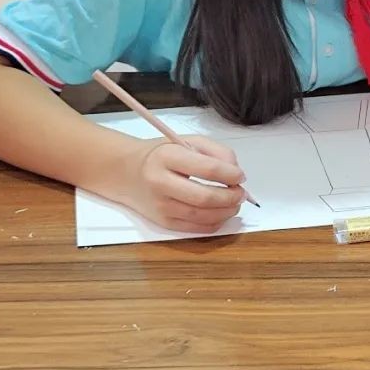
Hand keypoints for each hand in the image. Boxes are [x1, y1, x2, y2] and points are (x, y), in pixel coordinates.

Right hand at [120, 135, 246, 232]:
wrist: (127, 172)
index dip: (231, 174)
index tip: (241, 176)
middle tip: (242, 193)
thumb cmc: (163, 154)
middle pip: (205, 197)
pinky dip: (215, 223)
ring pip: (202, 216)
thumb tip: (236, 172)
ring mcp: (160, 206)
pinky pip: (194, 228)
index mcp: (168, 157)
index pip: (208, 169)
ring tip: (235, 203)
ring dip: (226, 212)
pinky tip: (221, 213)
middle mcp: (160, 183)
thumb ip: (217, 152)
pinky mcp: (162, 222)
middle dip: (231, 197)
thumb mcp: (189, 141)